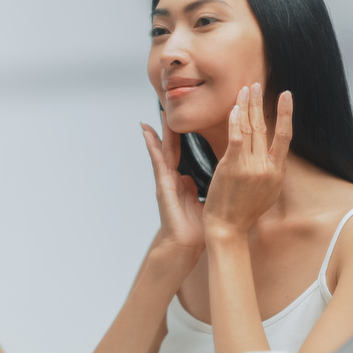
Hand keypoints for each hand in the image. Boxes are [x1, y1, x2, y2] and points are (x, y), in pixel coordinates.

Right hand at [141, 112, 203, 254]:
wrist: (186, 244)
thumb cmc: (197, 227)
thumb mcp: (203, 200)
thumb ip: (202, 187)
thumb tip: (205, 176)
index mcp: (181, 181)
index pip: (181, 152)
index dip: (181, 136)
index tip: (180, 120)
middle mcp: (171, 177)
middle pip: (172, 147)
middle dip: (169, 129)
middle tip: (167, 108)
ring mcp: (165, 180)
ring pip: (164, 150)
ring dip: (160, 132)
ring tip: (158, 114)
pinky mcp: (162, 185)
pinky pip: (157, 161)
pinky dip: (152, 146)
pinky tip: (148, 133)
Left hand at [203, 83, 292, 234]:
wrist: (228, 228)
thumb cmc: (244, 211)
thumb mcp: (267, 192)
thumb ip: (270, 171)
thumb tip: (273, 156)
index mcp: (277, 172)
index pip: (284, 136)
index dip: (286, 114)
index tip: (286, 95)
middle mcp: (267, 167)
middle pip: (265, 127)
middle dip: (260, 103)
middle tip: (257, 84)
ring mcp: (250, 166)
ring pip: (251, 128)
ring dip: (248, 105)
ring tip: (246, 88)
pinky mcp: (233, 167)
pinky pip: (236, 138)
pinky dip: (236, 121)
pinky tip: (235, 108)